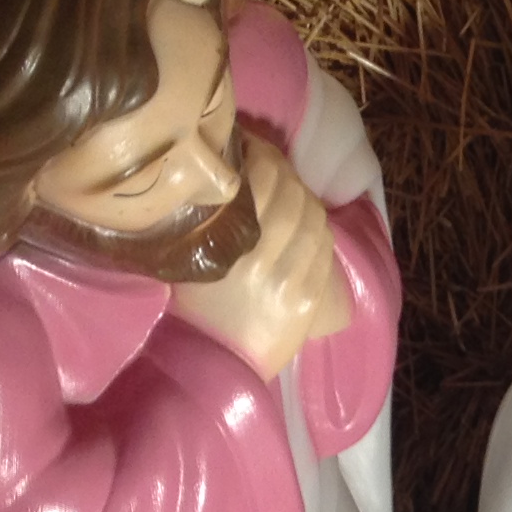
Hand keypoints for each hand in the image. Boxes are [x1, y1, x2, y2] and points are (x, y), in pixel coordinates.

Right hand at [172, 136, 352, 378]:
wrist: (211, 365)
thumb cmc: (191, 307)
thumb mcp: (187, 255)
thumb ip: (208, 217)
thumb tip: (226, 171)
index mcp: (225, 243)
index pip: (262, 180)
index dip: (262, 153)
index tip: (249, 146)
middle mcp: (260, 257)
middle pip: (291, 194)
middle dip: (284, 170)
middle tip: (270, 165)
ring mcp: (289, 279)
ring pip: (313, 218)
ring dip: (304, 196)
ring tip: (289, 193)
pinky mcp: (307, 299)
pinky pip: (324, 249)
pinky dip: (318, 228)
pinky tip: (305, 223)